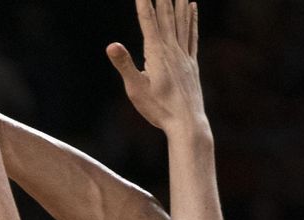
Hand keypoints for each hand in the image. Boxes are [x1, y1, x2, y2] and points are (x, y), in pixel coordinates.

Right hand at [106, 0, 204, 133]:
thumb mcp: (135, 88)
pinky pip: (191, 34)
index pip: (148, 21)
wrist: (186, 122)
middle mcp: (172, 50)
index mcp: (157, 54)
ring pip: (181, 21)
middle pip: (166, 16)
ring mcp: (184, 56)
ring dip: (178, 2)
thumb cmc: (158, 109)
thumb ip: (124, 64)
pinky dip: (191, 19)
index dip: (144, 2)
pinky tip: (192, 8)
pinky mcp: (191, 63)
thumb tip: (111, 46)